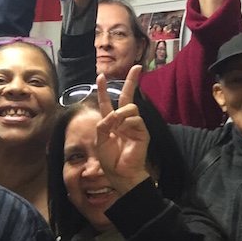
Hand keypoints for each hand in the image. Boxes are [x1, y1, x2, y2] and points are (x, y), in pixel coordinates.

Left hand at [93, 66, 150, 191]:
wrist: (120, 173)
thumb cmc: (109, 159)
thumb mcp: (99, 139)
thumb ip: (103, 124)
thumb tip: (113, 115)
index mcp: (110, 122)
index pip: (107, 102)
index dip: (104, 90)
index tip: (100, 76)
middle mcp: (122, 121)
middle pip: (127, 97)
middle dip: (131, 81)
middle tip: (137, 67)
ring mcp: (134, 125)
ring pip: (130, 107)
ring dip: (120, 114)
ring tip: (116, 126)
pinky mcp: (142, 131)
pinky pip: (135, 118)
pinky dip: (127, 122)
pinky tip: (124, 130)